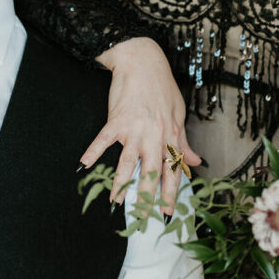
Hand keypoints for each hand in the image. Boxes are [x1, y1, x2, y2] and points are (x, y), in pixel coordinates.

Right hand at [80, 38, 202, 214]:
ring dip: (120, 183)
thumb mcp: (178, 113)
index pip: (172, 170)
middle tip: (142, 217)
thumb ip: (184, 141)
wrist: (142, 61)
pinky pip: (103, 139)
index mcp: (171, 135)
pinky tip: (83, 165)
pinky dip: (92, 151)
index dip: (169, 193)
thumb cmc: (161, 86)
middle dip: (147, 197)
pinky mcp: (116, 119)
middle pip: (151, 172)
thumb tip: (195, 161)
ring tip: (115, 203)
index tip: (166, 213)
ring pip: (128, 162)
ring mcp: (134, 128)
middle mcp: (154, 135)